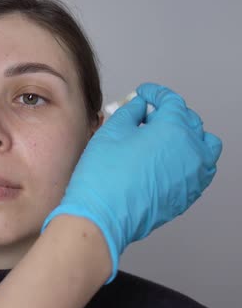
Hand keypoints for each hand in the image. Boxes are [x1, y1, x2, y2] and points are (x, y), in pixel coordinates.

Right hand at [41, 83, 222, 282]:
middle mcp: (192, 151)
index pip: (171, 101)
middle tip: (146, 115)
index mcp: (175, 130)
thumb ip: (131, 112)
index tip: (144, 93)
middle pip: (189, 121)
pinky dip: (187, 159)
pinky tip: (165, 160)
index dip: (155, 93)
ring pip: (203, 147)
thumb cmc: (104, 176)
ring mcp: (193, 176)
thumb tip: (140, 107)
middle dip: (169, 113)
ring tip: (164, 138)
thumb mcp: (112, 131)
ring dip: (186, 137)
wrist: (103, 214)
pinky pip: (198, 171)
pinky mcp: (188, 195)